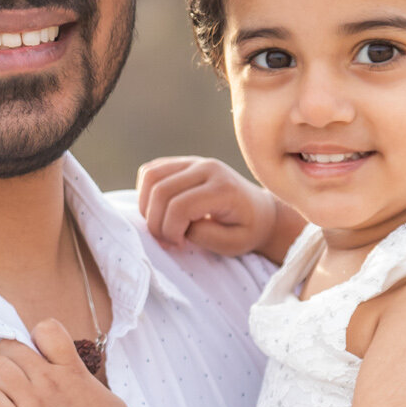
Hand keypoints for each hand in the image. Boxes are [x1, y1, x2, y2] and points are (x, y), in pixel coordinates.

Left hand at [0, 319, 134, 406]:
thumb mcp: (104, 395)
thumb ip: (82, 379)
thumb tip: (72, 376)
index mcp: (72, 370)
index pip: (45, 329)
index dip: (35, 339)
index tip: (37, 356)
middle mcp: (50, 381)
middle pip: (9, 347)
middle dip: (10, 360)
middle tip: (18, 380)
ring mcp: (33, 403)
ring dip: (0, 380)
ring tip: (10, 396)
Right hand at [138, 156, 287, 257]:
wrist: (259, 211)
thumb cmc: (247, 230)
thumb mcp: (233, 243)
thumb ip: (205, 236)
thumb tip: (178, 225)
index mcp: (223, 188)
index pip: (180, 207)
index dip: (170, 231)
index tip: (179, 245)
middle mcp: (207, 168)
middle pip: (161, 191)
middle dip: (156, 223)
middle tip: (168, 240)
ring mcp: (194, 161)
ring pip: (150, 176)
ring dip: (146, 207)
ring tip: (162, 225)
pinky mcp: (183, 161)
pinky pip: (151, 172)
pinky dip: (146, 193)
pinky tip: (160, 211)